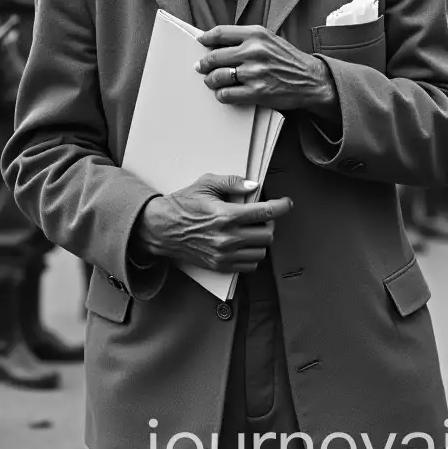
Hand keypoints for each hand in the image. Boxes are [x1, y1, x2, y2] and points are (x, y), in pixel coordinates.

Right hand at [135, 174, 292, 273]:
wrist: (161, 229)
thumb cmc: (183, 205)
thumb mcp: (205, 184)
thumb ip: (232, 182)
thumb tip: (253, 186)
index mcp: (227, 215)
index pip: (266, 213)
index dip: (282, 206)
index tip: (286, 203)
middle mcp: (228, 238)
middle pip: (268, 234)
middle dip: (269, 222)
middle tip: (262, 215)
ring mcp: (225, 255)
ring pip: (261, 251)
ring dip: (261, 239)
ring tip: (252, 229)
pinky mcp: (220, 266)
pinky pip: (250, 265)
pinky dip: (252, 254)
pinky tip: (244, 243)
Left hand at [194, 24, 335, 113]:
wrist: (311, 79)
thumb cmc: (288, 59)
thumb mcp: (269, 39)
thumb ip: (246, 39)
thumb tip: (217, 43)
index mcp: (256, 34)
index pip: (220, 33)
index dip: (205, 38)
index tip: (200, 41)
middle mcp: (254, 51)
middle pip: (214, 56)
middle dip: (204, 64)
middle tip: (201, 67)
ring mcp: (255, 72)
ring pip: (217, 76)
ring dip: (211, 80)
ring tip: (212, 81)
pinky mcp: (257, 92)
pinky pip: (227, 94)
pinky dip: (221, 95)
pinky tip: (224, 93)